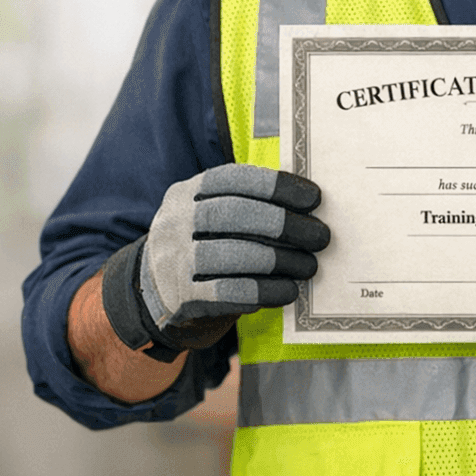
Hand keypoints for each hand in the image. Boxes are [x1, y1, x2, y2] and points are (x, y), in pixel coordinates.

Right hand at [101, 163, 329, 359]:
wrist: (154, 291)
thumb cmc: (204, 245)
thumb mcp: (213, 216)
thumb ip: (249, 204)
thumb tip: (307, 202)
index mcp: (188, 192)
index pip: (233, 179)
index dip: (277, 186)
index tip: (315, 198)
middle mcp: (175, 221)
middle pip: (232, 214)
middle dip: (283, 224)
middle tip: (321, 236)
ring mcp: (173, 259)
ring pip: (232, 254)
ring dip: (279, 261)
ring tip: (309, 266)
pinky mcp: (180, 296)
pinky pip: (228, 292)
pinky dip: (264, 290)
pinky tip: (287, 291)